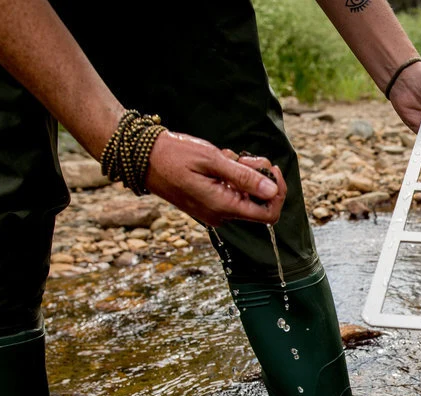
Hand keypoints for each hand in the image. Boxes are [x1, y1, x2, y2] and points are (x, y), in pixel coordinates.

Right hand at [144, 132, 286, 226]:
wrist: (142, 158)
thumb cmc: (174, 155)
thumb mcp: (212, 160)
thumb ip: (244, 177)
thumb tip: (272, 190)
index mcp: (223, 207)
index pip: (269, 214)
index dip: (278, 192)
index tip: (272, 170)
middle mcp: (221, 215)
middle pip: (259, 202)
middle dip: (260, 178)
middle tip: (246, 157)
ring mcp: (214, 211)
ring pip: (246, 195)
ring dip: (245, 174)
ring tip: (228, 156)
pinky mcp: (208, 204)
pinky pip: (232, 193)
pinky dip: (232, 176)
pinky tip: (220, 162)